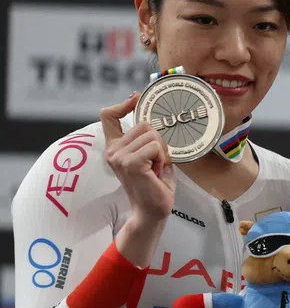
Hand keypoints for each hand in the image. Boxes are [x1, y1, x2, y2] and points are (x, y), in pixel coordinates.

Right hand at [101, 92, 176, 223]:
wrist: (153, 209)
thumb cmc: (155, 183)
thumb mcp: (150, 155)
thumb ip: (147, 139)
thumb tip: (154, 118)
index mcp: (115, 146)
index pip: (108, 116)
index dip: (123, 104)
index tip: (136, 98)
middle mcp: (112, 150)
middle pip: (143, 123)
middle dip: (159, 140)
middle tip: (157, 161)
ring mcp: (118, 156)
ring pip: (152, 134)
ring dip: (162, 151)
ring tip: (156, 167)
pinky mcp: (130, 163)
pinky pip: (155, 146)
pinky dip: (162, 157)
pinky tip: (156, 171)